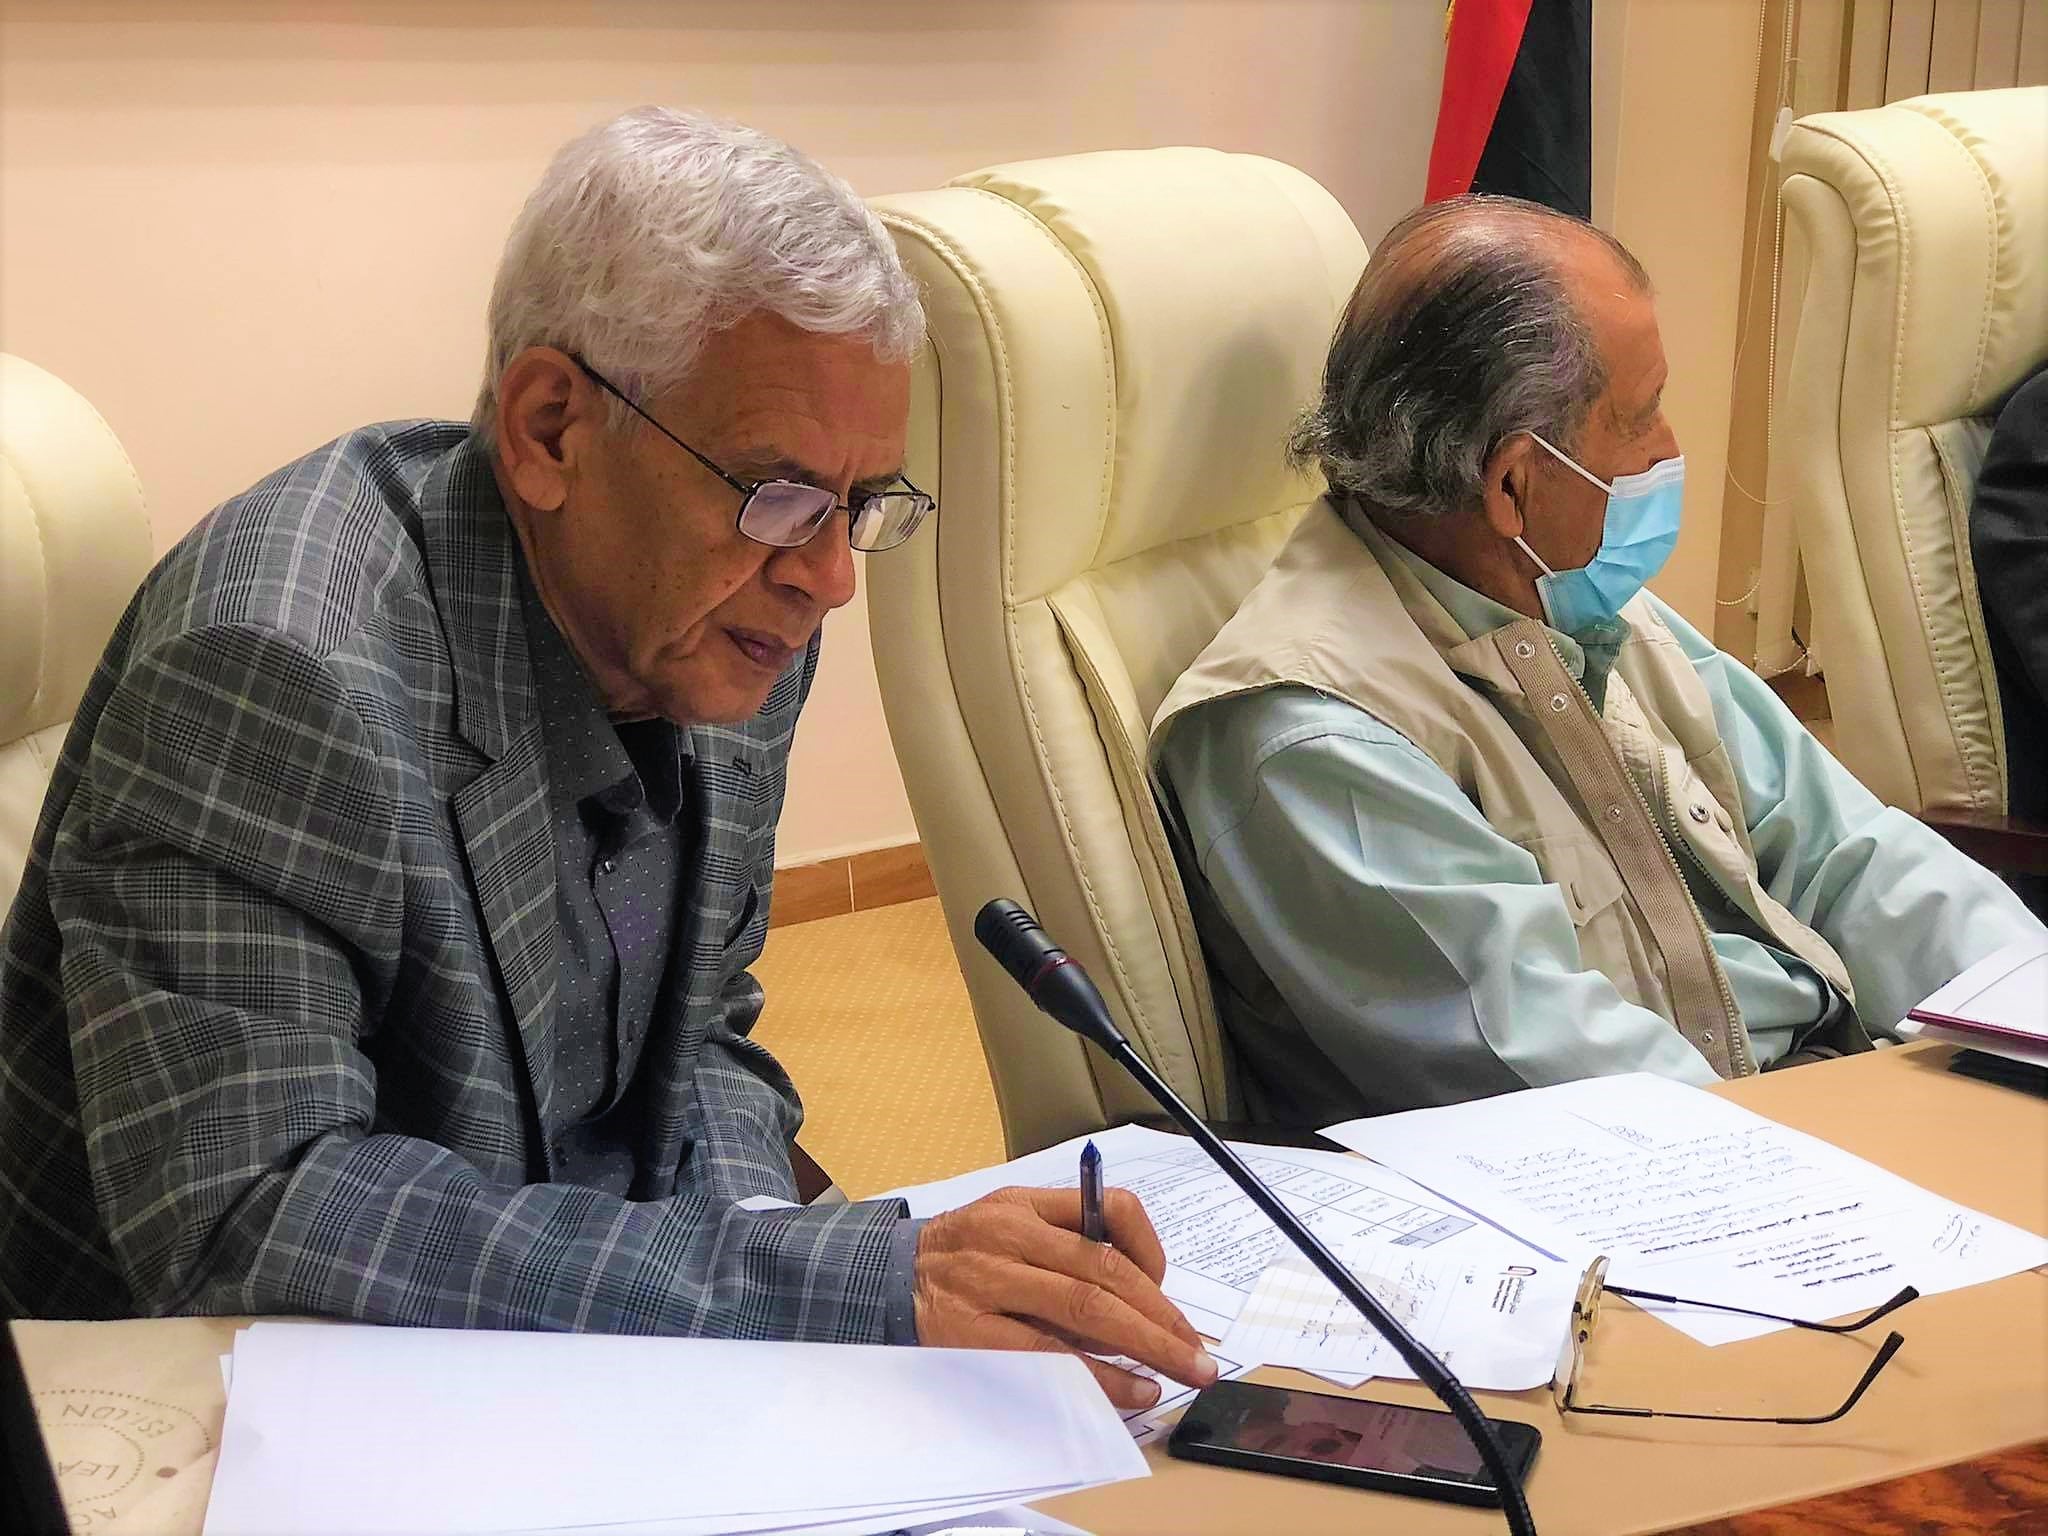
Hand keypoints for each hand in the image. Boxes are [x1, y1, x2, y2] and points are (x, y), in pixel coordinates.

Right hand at [912, 1185, 1219, 1409]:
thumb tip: (1137, 1299)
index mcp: (1027, 1203)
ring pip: (1086, 1308)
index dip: (1153, 1250)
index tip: (1168, 1288)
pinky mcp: (973, 1329)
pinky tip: (1130, 1388)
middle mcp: (1012, 1234)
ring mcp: (991, 1281)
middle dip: (1164, 1315)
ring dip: (1145, 1344)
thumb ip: (1065, 1245)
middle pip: (1108, 1270)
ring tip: (1179, 1370)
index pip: (1111, 1210)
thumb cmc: (960, 1253)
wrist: (882, 1278)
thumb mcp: (1008, 1220)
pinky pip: (1050, 1353)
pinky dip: (1099, 1373)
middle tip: (1198, 1352)